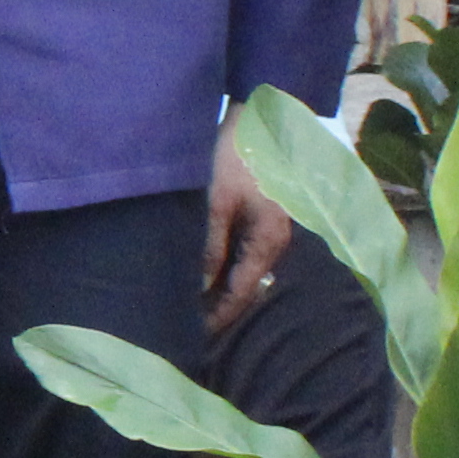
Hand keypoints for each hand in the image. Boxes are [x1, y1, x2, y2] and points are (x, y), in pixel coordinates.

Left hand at [202, 121, 294, 334]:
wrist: (255, 120)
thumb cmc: (235, 157)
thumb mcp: (217, 201)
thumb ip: (210, 245)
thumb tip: (200, 285)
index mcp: (269, 241)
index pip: (242, 293)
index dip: (217, 316)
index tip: (193, 337)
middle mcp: (274, 242)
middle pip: (245, 288)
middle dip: (218, 309)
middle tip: (184, 329)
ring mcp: (269, 232)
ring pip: (242, 273)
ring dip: (218, 290)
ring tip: (188, 308)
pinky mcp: (259, 220)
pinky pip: (241, 256)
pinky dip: (222, 270)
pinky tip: (200, 276)